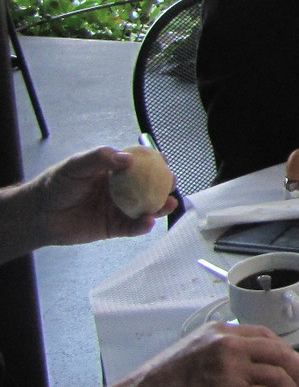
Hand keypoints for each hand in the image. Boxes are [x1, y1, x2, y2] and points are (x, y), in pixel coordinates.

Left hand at [30, 147, 175, 247]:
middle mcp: (120, 189)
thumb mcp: (76, 165)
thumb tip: (127, 158)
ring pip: (146, 208)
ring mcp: (118, 209)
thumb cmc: (55, 185)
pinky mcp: (113, 228)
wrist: (38, 215)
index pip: (140, 164)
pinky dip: (142, 226)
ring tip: (168, 205)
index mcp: (114, 171)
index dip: (155, 161)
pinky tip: (148, 222)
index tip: (164, 160)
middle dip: (165, 185)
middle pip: (149, 186)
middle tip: (171, 183)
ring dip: (160, 207)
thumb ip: (100, 159)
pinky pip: (132, 228)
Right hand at [117, 323, 298, 386]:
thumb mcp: (190, 353)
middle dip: (297, 371)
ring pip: (278, 379)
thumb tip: (247, 369)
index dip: (285, 352)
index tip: (293, 363)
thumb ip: (220, 354)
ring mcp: (230, 371)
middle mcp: (228, 347)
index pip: (265, 337)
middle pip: (279, 355)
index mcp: (219, 333)